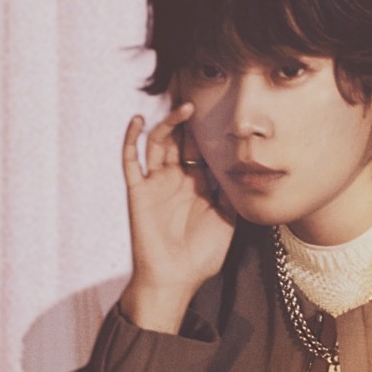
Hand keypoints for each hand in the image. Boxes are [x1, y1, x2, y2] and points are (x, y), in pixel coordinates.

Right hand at [120, 103, 235, 329]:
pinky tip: (139, 120)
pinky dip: (132, 139)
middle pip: (179, 140)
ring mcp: (155, 184)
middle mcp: (175, 180)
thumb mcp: (226, 221)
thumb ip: (231, 194)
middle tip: (196, 92)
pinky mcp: (138, 191)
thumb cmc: (200, 257)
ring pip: (158, 144)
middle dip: (187, 119)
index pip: (201, 150)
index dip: (208, 131)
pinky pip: (130, 160)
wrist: (175, 279)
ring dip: (168, 124)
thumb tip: (241, 168)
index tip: (220, 108)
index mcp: (196, 186)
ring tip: (183, 107)